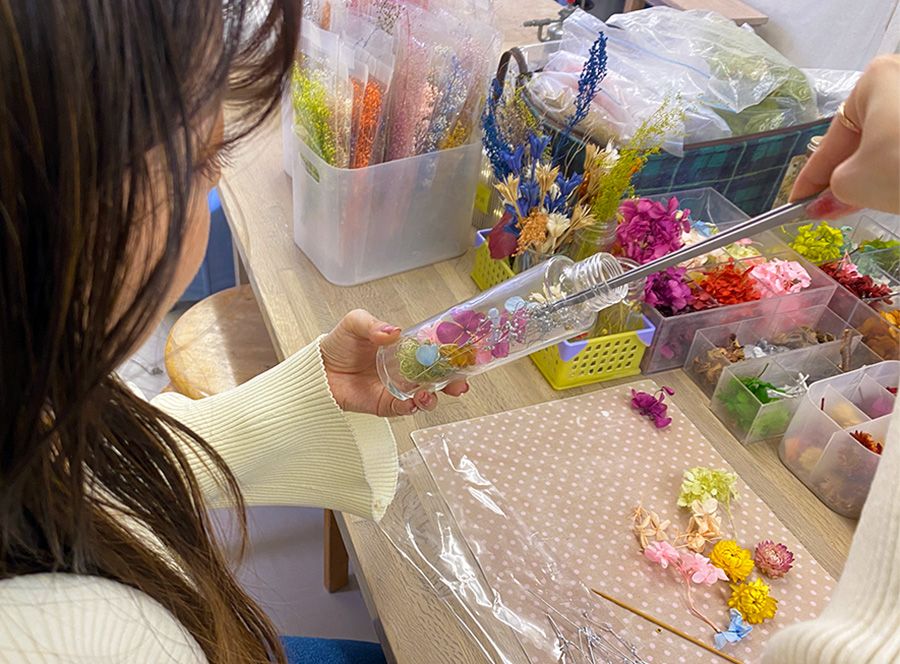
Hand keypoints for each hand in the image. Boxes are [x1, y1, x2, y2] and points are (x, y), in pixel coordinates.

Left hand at [320, 309, 467, 416]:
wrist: (317, 371)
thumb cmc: (338, 345)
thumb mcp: (354, 324)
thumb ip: (372, 325)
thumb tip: (392, 332)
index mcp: (404, 347)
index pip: (434, 350)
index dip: (452, 352)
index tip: (466, 353)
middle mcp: (406, 369)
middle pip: (437, 376)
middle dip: (454, 380)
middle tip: (461, 381)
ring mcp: (398, 388)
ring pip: (427, 395)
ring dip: (436, 396)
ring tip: (434, 392)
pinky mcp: (386, 405)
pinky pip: (405, 409)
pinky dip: (414, 406)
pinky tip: (416, 401)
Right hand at [791, 55, 899, 215]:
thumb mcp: (855, 182)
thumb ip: (832, 190)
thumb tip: (823, 203)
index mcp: (874, 79)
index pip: (831, 141)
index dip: (810, 178)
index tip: (797, 203)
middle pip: (864, 138)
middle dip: (845, 175)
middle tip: (829, 209)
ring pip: (891, 142)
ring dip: (875, 173)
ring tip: (864, 202)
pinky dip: (899, 168)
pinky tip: (894, 190)